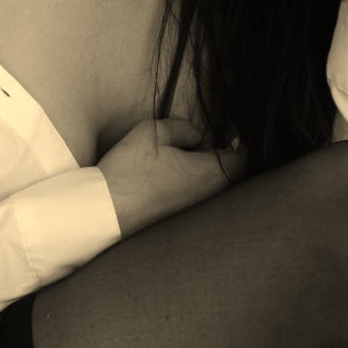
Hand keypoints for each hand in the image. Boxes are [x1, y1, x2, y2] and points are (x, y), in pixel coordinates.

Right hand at [97, 117, 246, 239]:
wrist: (103, 214)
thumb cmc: (129, 172)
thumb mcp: (154, 132)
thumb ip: (185, 128)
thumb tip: (198, 135)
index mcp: (212, 173)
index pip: (243, 155)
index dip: (237, 138)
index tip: (224, 126)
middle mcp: (211, 197)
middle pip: (230, 171)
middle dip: (218, 153)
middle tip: (195, 140)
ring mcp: (198, 212)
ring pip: (213, 185)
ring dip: (202, 169)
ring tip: (175, 158)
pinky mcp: (182, 221)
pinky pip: (197, 198)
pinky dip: (189, 185)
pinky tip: (165, 177)